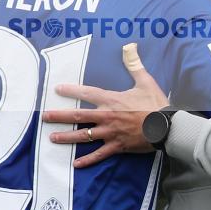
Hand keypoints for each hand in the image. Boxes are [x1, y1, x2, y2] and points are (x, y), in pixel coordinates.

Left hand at [44, 43, 168, 168]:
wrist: (166, 127)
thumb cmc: (155, 104)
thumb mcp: (145, 81)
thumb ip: (134, 64)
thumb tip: (130, 46)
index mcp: (112, 100)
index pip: (87, 92)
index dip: (71, 90)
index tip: (57, 89)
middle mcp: (107, 116)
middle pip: (78, 115)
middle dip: (59, 116)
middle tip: (44, 116)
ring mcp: (110, 133)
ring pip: (84, 136)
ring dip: (67, 137)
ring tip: (53, 138)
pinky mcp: (117, 146)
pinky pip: (99, 154)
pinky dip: (87, 160)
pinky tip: (75, 164)